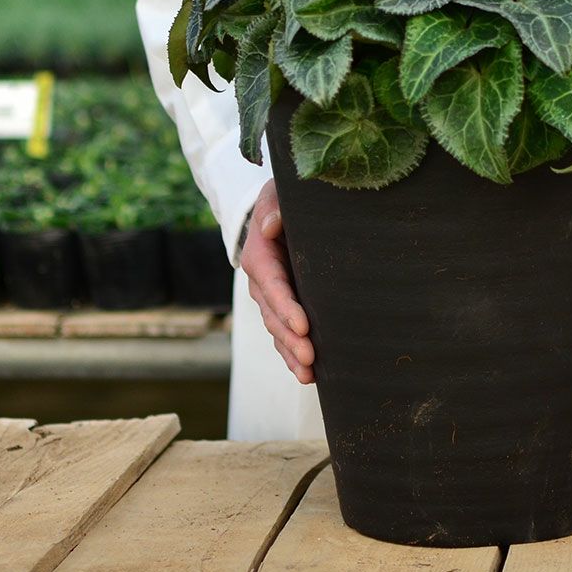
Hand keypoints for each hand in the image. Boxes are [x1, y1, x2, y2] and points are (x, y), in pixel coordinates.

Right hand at [239, 179, 315, 383]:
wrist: (274, 212)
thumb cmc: (279, 201)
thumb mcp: (274, 195)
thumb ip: (273, 207)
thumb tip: (272, 225)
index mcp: (260, 258)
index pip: (272, 286)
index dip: (286, 308)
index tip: (303, 326)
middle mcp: (260, 283)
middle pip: (274, 316)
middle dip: (291, 339)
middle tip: (310, 356)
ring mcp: (269, 299)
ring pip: (277, 332)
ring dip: (292, 354)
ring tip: (310, 375)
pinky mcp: (281, 308)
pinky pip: (283, 336)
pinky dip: (293, 356)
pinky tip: (309, 376)